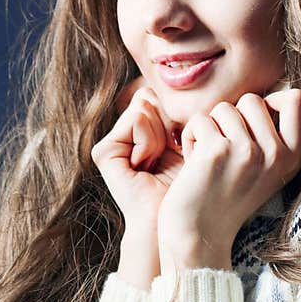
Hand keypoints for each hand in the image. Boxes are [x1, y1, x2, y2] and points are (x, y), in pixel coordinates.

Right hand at [91, 79, 183, 287]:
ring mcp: (114, 143)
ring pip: (146, 108)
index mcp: (147, 131)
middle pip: (153, 100)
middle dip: (172, 126)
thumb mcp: (192, 141)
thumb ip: (181, 112)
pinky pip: (137, 121)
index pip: (161, 99)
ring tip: (160, 162)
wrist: (180, 222)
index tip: (184, 147)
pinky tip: (149, 164)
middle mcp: (127, 135)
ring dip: (163, 136)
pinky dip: (151, 141)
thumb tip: (168, 80)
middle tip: (173, 156)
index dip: (180, 118)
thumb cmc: (195, 184)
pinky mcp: (105, 152)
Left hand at [156, 88, 300, 271]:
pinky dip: (191, 137)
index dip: (273, 100)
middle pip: (253, 99)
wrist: (199, 235)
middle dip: (232, 117)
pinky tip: (194, 163)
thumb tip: (272, 94)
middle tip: (225, 148)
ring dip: (210, 128)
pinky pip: (200, 120)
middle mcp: (275, 154)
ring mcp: (247, 152)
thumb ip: (273, 133)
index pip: (299, 99)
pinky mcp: (217, 151)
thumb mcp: (266, 169)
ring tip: (209, 157)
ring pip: (224, 108)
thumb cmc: (227, 196)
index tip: (254, 122)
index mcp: (293, 157)